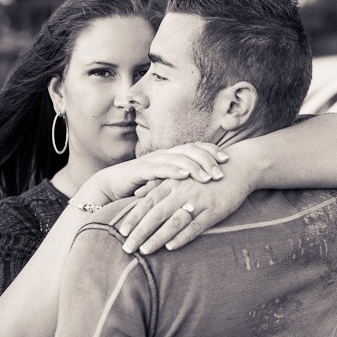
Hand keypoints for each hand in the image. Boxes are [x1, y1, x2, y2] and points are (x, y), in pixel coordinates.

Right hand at [76, 143, 228, 204]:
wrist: (109, 188)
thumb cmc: (141, 188)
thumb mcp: (166, 185)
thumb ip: (182, 183)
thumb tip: (207, 187)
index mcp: (172, 156)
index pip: (195, 148)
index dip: (211, 151)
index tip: (227, 160)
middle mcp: (164, 155)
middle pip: (191, 150)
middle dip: (208, 159)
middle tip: (222, 171)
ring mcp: (152, 160)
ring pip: (178, 158)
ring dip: (195, 167)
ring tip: (209, 177)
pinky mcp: (140, 170)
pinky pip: (159, 168)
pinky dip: (173, 171)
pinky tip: (185, 176)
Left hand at [116, 174, 251, 254]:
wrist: (238, 167)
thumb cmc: (206, 172)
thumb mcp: (181, 175)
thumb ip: (159, 184)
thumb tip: (137, 192)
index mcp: (173, 183)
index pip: (148, 202)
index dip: (133, 217)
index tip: (120, 231)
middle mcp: (182, 191)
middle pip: (156, 214)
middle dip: (139, 232)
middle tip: (126, 248)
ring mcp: (199, 201)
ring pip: (173, 221)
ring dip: (157, 237)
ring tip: (144, 251)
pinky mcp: (214, 210)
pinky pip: (196, 225)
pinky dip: (183, 236)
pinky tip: (171, 247)